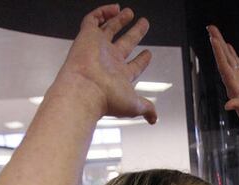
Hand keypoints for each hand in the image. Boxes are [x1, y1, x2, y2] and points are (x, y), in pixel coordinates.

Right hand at [57, 5, 156, 122]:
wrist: (84, 90)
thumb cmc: (106, 100)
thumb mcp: (134, 105)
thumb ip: (147, 108)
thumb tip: (154, 118)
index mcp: (119, 76)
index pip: (133, 65)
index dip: (142, 59)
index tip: (149, 53)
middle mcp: (108, 61)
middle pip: (124, 43)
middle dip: (135, 34)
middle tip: (143, 24)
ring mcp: (98, 48)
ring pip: (109, 29)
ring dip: (119, 20)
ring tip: (129, 12)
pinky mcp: (87, 36)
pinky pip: (93, 19)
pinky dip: (103, 12)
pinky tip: (115, 9)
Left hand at [208, 25, 238, 132]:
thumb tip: (228, 105)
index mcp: (234, 88)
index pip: (224, 67)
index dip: (219, 53)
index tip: (213, 39)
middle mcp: (233, 82)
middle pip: (223, 59)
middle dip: (217, 43)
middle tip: (210, 27)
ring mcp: (238, 81)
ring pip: (228, 59)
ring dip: (221, 45)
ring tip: (214, 32)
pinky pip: (236, 64)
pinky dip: (231, 54)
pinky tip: (227, 46)